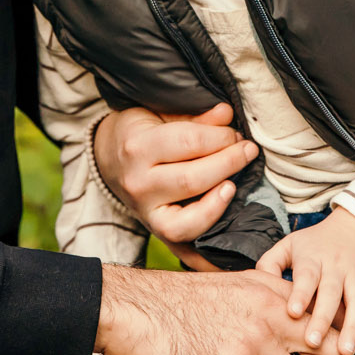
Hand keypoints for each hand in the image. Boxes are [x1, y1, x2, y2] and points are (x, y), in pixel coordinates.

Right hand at [94, 104, 257, 242]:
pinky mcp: (154, 230)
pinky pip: (183, 241)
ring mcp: (144, 212)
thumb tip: (227, 113)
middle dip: (229, 163)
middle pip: (193, 179)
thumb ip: (193, 116)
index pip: (189, 142)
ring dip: (220, 201)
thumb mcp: (159, 114)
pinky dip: (207, 233)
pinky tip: (225, 215)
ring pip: (189, 218)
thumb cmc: (139, 132)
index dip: (221, 137)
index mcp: (137, 147)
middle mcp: (138, 183)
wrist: (108, 159)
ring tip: (235, 182)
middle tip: (247, 151)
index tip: (236, 134)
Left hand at [256, 208, 354, 354]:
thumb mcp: (290, 245)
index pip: (307, 275)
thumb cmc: (316, 243)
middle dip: (324, 318)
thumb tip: (258, 286)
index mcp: (313, 258)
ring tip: (345, 353)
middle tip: (313, 343)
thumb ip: (271, 264)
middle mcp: (337, 267)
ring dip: (354, 329)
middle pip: (332, 293)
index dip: (301, 293)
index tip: (293, 313)